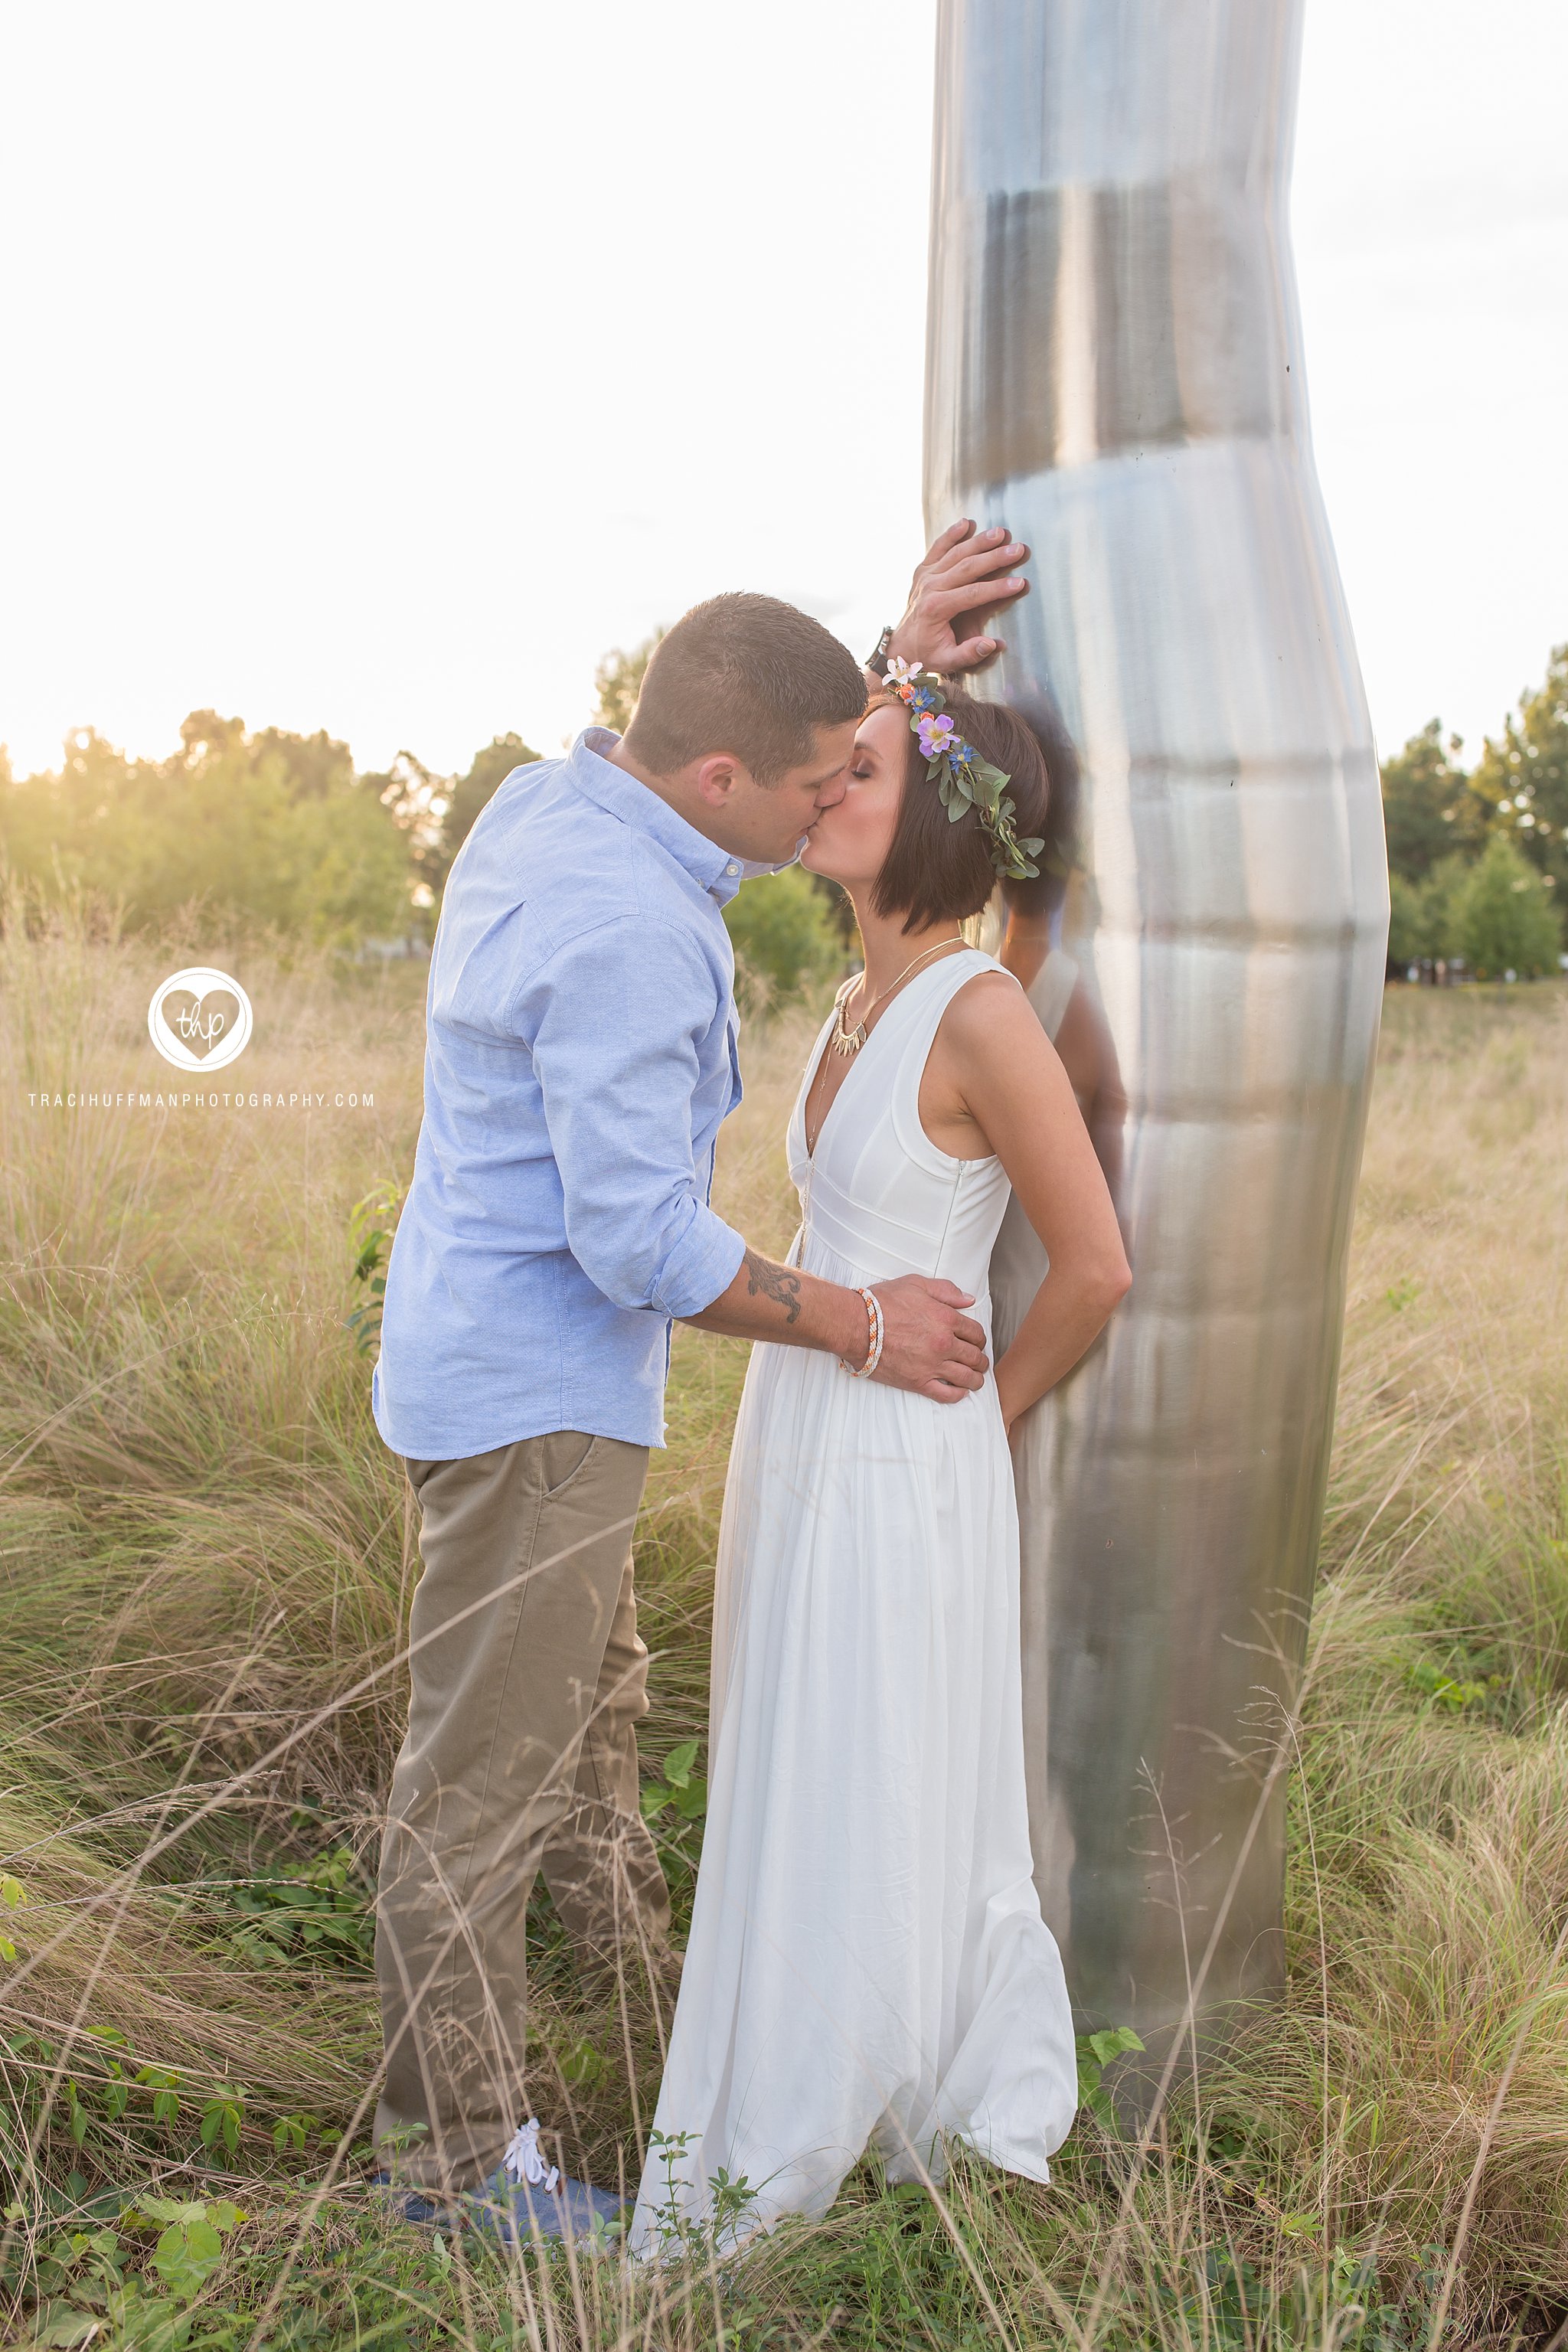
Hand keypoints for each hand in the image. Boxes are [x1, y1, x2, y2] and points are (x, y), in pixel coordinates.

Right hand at [869, 1275, 988, 1402]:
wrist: (856, 1326)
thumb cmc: (882, 1303)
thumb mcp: (916, 1284)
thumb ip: (946, 1291)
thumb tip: (968, 1300)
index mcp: (946, 1319)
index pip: (976, 1333)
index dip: (980, 1338)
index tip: (977, 1342)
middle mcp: (944, 1344)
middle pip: (975, 1357)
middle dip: (981, 1360)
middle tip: (979, 1362)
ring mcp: (932, 1365)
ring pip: (966, 1377)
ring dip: (975, 1379)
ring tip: (975, 1379)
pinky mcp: (918, 1382)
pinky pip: (946, 1394)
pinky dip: (958, 1394)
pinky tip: (960, 1391)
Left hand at [885, 520, 1029, 676]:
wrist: (902, 645)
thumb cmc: (928, 653)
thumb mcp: (948, 661)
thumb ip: (970, 653)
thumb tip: (992, 644)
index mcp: (936, 608)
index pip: (973, 594)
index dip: (998, 588)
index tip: (1019, 583)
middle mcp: (930, 587)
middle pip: (968, 567)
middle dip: (995, 557)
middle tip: (1018, 549)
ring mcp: (926, 576)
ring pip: (956, 553)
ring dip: (980, 541)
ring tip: (1002, 533)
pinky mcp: (923, 570)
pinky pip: (938, 547)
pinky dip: (952, 534)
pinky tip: (967, 523)